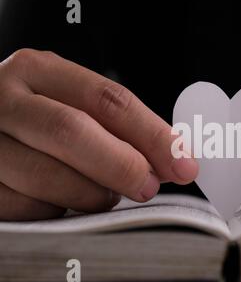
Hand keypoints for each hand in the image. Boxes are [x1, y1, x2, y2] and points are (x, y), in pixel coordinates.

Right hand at [0, 49, 197, 220]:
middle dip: (122, 165)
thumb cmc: (37, 118)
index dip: (152, 135)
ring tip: (105, 195)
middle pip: (72, 131)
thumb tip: (171, 158)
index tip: (182, 163)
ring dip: (90, 194)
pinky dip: (57, 210)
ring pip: (47, 176)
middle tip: (147, 186)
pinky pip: (26, 208)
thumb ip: (117, 127)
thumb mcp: (71, 103)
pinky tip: (64, 201)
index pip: (108, 100)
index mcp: (38, 71)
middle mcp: (3, 100)